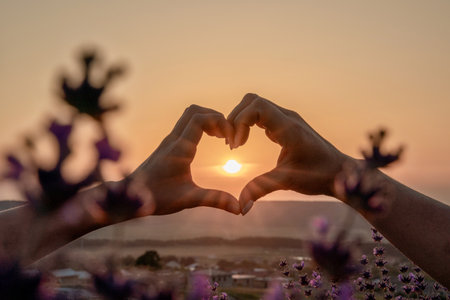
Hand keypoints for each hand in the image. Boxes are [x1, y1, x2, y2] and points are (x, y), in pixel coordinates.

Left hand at [129, 105, 240, 214]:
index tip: (229, 140)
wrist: (130, 197)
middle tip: (227, 135)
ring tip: (221, 137)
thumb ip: (214, 200)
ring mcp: (169, 140)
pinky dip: (201, 126)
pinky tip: (209, 141)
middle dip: (215, 117)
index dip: (219, 122)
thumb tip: (239, 209)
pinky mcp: (168, 145)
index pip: (200, 118)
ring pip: (189, 116)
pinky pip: (186, 125)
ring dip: (208, 120)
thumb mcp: (188, 200)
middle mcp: (173, 140)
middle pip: (195, 111)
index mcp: (179, 148)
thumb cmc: (156, 198)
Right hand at [228, 94, 350, 214]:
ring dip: (241, 120)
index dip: (240, 122)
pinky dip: (248, 123)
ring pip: (255, 105)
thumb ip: (261, 188)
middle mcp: (287, 118)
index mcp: (289, 127)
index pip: (256, 106)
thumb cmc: (318, 176)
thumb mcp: (288, 181)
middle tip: (232, 144)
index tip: (236, 146)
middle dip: (236, 119)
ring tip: (236, 143)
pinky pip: (261, 114)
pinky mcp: (285, 125)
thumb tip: (240, 207)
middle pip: (252, 101)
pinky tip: (244, 142)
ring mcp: (287, 119)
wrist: (340, 172)